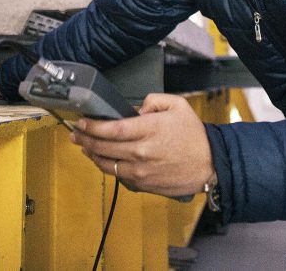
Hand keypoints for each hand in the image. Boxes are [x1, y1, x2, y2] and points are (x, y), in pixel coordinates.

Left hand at [71, 93, 214, 197]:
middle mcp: (141, 152)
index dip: (92, 126)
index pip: (111, 129)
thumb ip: (154, 100)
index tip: (81, 122)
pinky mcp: (144, 185)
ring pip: (106, 165)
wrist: (210, 164)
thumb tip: (137, 109)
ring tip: (83, 147)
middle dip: (84, 139)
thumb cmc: (194, 136)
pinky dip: (108, 169)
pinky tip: (103, 161)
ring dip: (91, 155)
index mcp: (148, 130)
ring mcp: (141, 171)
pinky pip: (119, 178)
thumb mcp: (178, 105)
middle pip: (103, 148)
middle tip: (75, 133)